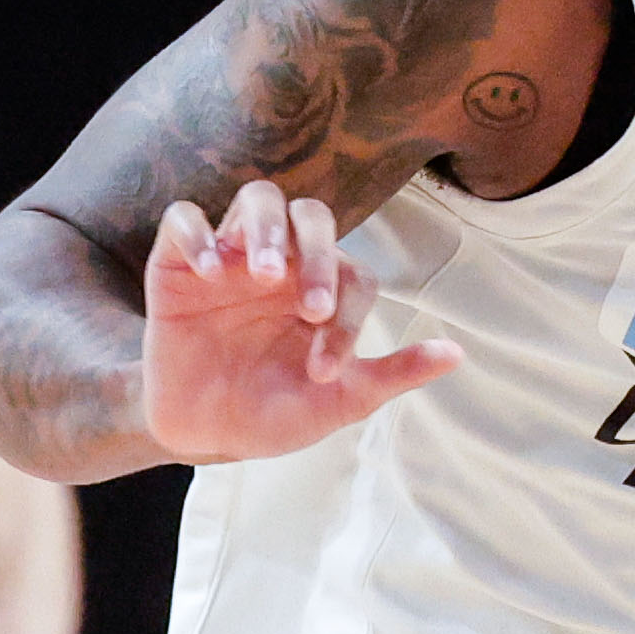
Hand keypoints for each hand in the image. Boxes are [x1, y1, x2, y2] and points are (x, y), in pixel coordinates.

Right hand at [136, 191, 456, 463]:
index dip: (348, 315)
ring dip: (267, 229)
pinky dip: (199, 234)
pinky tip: (209, 273)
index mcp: (323, 287)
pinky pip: (184, 220)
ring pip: (257, 200)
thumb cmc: (273, 413)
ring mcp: (231, 257)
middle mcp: (282, 262)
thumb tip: (457, 353)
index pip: (352, 273)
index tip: (325, 369)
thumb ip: (395, 373)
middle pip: (311, 216)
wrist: (202, 434)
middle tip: (310, 305)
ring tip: (263, 274)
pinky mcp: (177, 263)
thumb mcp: (338, 402)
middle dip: (318, 253)